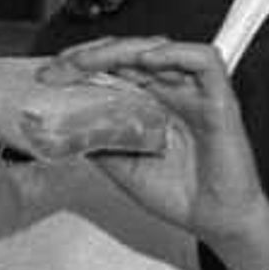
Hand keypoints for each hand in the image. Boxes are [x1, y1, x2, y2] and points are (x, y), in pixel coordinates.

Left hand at [44, 34, 268, 248]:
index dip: (81, 64)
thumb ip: (95, 141)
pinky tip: (145, 61)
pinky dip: (175, 54)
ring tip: (90, 61)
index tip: (49, 76)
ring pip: (161, 49)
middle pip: (130, 53)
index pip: (113, 68)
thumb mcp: (119, 166)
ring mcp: (194, 93)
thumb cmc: (177, 193)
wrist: (214, 220)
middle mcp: (170, 92)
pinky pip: (205, 61)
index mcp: (147, 103)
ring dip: (122, 49)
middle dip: (91, 54)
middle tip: (61, 66)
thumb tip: (58, 126)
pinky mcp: (219, 99)